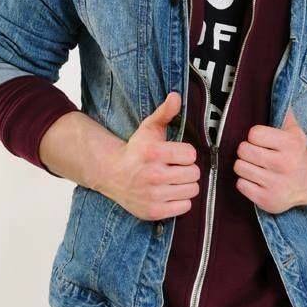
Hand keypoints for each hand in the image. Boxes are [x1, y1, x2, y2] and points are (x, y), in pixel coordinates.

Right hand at [100, 91, 200, 220]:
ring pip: (192, 191)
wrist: (112, 173)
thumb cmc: (136, 150)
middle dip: (188, 169)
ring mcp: (153, 195)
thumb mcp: (149, 128)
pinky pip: (185, 207)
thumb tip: (176, 95)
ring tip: (174, 180)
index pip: (191, 154)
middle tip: (176, 168)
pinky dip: (181, 201)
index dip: (186, 153)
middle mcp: (152, 175)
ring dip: (186, 185)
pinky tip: (170, 192)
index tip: (177, 154)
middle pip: (194, 174)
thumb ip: (165, 112)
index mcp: (153, 153)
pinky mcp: (153, 211)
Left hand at [233, 106, 306, 213]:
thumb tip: (280, 92)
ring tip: (257, 166)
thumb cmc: (297, 154)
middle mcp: (283, 165)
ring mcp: (275, 185)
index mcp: (290, 145)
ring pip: (239, 168)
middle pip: (243, 150)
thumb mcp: (295, 132)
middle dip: (247, 150)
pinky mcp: (267, 200)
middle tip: (256, 153)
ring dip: (245, 166)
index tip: (261, 140)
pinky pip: (240, 185)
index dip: (255, 136)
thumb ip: (284, 114)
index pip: (253, 134)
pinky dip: (246, 182)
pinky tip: (257, 180)